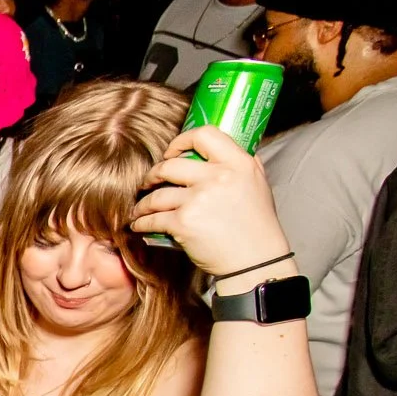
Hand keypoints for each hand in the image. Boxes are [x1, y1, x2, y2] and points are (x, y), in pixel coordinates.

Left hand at [131, 125, 293, 280]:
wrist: (255, 260)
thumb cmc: (257, 224)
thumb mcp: (257, 183)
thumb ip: (239, 164)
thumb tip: (218, 149)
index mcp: (239, 163)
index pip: (205, 135)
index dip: (181, 141)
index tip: (171, 153)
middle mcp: (218, 177)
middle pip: (170, 165)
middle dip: (152, 175)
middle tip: (148, 182)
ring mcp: (199, 200)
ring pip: (156, 195)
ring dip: (142, 203)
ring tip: (140, 208)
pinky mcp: (183, 223)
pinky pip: (152, 218)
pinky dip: (141, 222)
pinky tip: (139, 224)